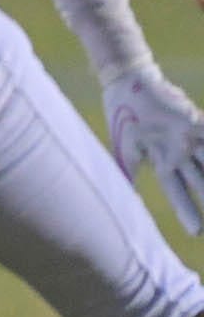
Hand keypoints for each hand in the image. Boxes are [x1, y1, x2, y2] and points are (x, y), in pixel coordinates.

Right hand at [104, 67, 203, 233]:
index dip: (188, 211)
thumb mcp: (124, 149)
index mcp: (163, 162)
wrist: (127, 83)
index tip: (198, 232)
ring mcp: (190, 137)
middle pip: (200, 183)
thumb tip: (121, 200)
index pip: (178, 192)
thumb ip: (127, 174)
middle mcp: (181, 153)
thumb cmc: (123, 116)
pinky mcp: (194, 121)